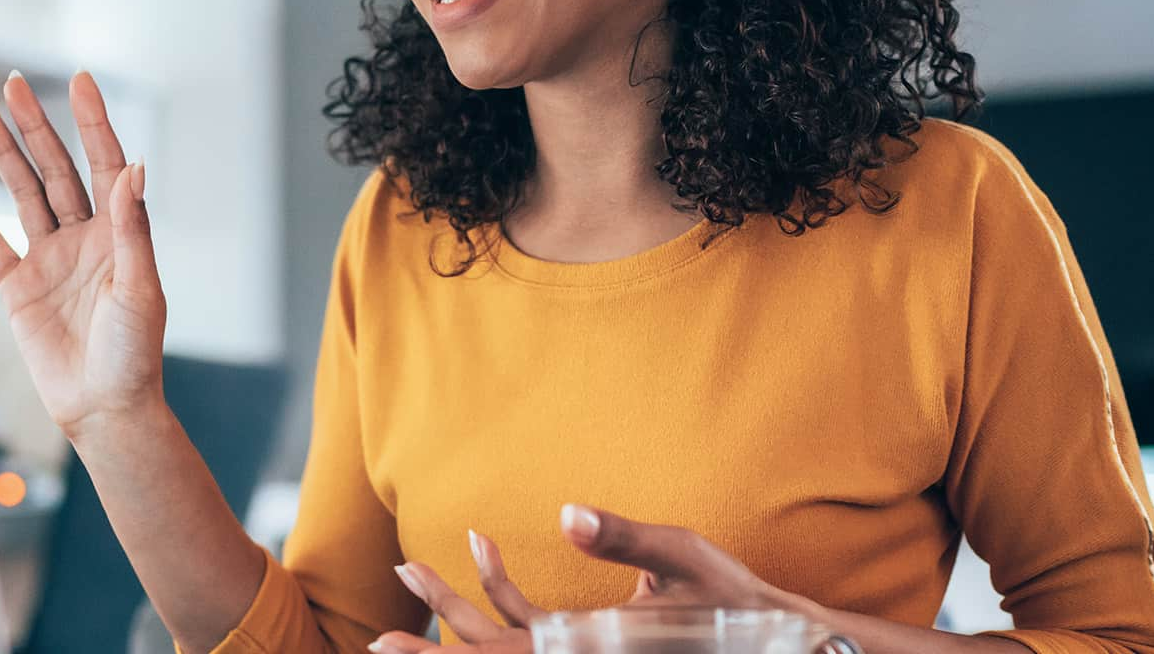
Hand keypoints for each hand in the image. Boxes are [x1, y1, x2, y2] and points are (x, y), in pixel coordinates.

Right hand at [0, 70, 165, 439]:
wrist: (105, 408)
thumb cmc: (134, 354)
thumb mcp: (140, 288)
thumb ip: (132, 228)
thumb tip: (134, 168)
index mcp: (119, 233)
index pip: (105, 164)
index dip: (92, 122)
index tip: (80, 80)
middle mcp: (83, 237)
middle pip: (55, 168)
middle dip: (35, 125)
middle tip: (13, 83)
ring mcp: (49, 259)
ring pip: (21, 193)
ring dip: (2, 153)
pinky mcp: (18, 287)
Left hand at [369, 503, 785, 652]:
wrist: (779, 642)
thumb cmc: (733, 601)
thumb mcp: (682, 557)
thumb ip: (624, 535)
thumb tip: (565, 514)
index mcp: (592, 647)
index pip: (503, 648)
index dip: (446, 636)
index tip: (395, 613)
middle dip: (431, 646)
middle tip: (375, 637)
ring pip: (506, 651)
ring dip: (459, 620)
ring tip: (413, 580)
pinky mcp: (595, 649)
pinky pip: (536, 635)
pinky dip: (503, 604)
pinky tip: (486, 559)